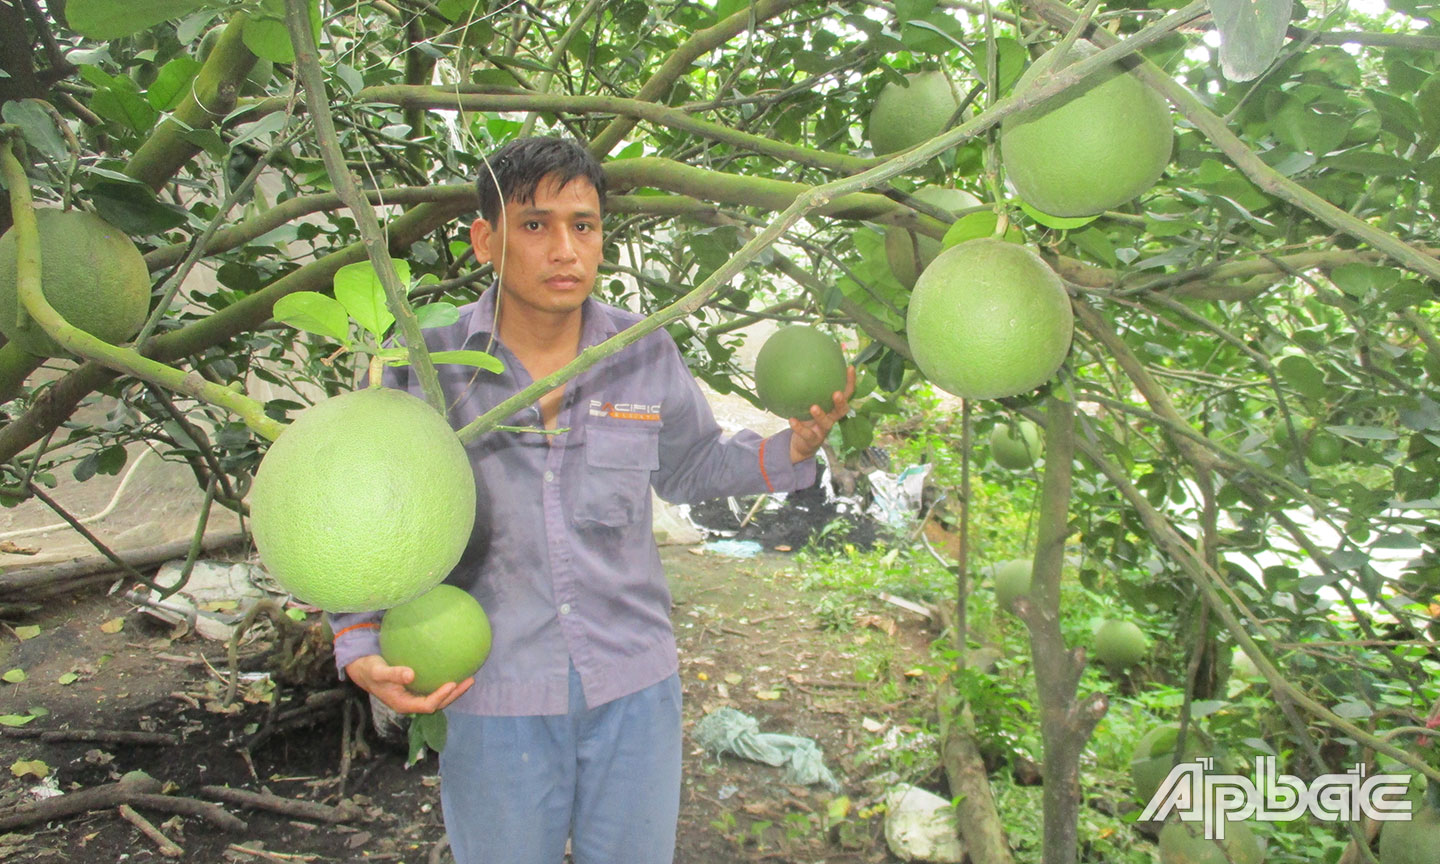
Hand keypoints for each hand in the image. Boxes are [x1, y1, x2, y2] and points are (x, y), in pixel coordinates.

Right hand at [344, 654, 472, 714]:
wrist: (363, 670)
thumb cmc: (370, 670)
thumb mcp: (378, 671)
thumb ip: (393, 674)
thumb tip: (411, 674)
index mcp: (403, 704)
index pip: (427, 705)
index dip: (440, 697)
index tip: (452, 683)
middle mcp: (411, 703)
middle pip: (437, 703)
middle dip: (454, 694)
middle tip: (469, 680)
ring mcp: (413, 696)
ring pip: (437, 696)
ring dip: (453, 690)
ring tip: (469, 677)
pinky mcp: (415, 688)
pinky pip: (432, 687)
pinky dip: (444, 681)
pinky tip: (453, 668)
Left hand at [789, 365, 855, 463]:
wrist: (801, 445)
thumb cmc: (806, 419)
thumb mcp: (808, 403)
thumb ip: (807, 389)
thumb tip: (798, 364)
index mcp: (832, 408)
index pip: (846, 394)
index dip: (850, 382)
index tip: (850, 368)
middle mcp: (831, 418)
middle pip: (842, 410)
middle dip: (841, 402)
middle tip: (836, 393)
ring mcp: (823, 430)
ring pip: (826, 423)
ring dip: (820, 415)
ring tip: (814, 407)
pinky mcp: (813, 440)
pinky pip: (807, 434)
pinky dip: (799, 427)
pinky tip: (792, 420)